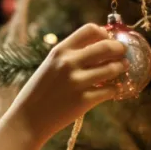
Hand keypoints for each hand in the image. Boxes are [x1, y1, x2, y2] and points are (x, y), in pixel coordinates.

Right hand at [0, 24, 127, 149]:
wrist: (28, 119)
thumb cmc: (39, 92)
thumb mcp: (49, 66)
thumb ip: (70, 56)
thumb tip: (99, 47)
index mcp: (59, 51)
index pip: (90, 30)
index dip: (104, 33)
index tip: (108, 40)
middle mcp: (69, 63)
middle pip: (106, 46)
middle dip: (119, 48)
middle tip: (123, 53)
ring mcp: (77, 82)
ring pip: (113, 68)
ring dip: (121, 67)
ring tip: (121, 69)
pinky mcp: (84, 101)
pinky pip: (110, 90)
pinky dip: (115, 89)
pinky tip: (112, 89)